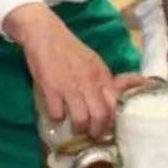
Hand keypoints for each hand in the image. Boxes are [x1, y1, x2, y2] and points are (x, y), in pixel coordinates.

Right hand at [4, 3, 122, 137]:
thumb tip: (122, 95)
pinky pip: (57, 114)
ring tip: (74, 127)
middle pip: (100, 117)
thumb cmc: (70, 49)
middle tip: (91, 134)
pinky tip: (56, 112)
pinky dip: (57, 117)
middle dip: (96, 131)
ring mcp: (69, 87)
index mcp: (102, 75)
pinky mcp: (50, 89)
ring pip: (80, 120)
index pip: (115, 105)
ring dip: (78, 128)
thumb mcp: (95, 62)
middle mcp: (89, 82)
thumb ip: (106, 81)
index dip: (112, 121)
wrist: (45, 34)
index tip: (108, 127)